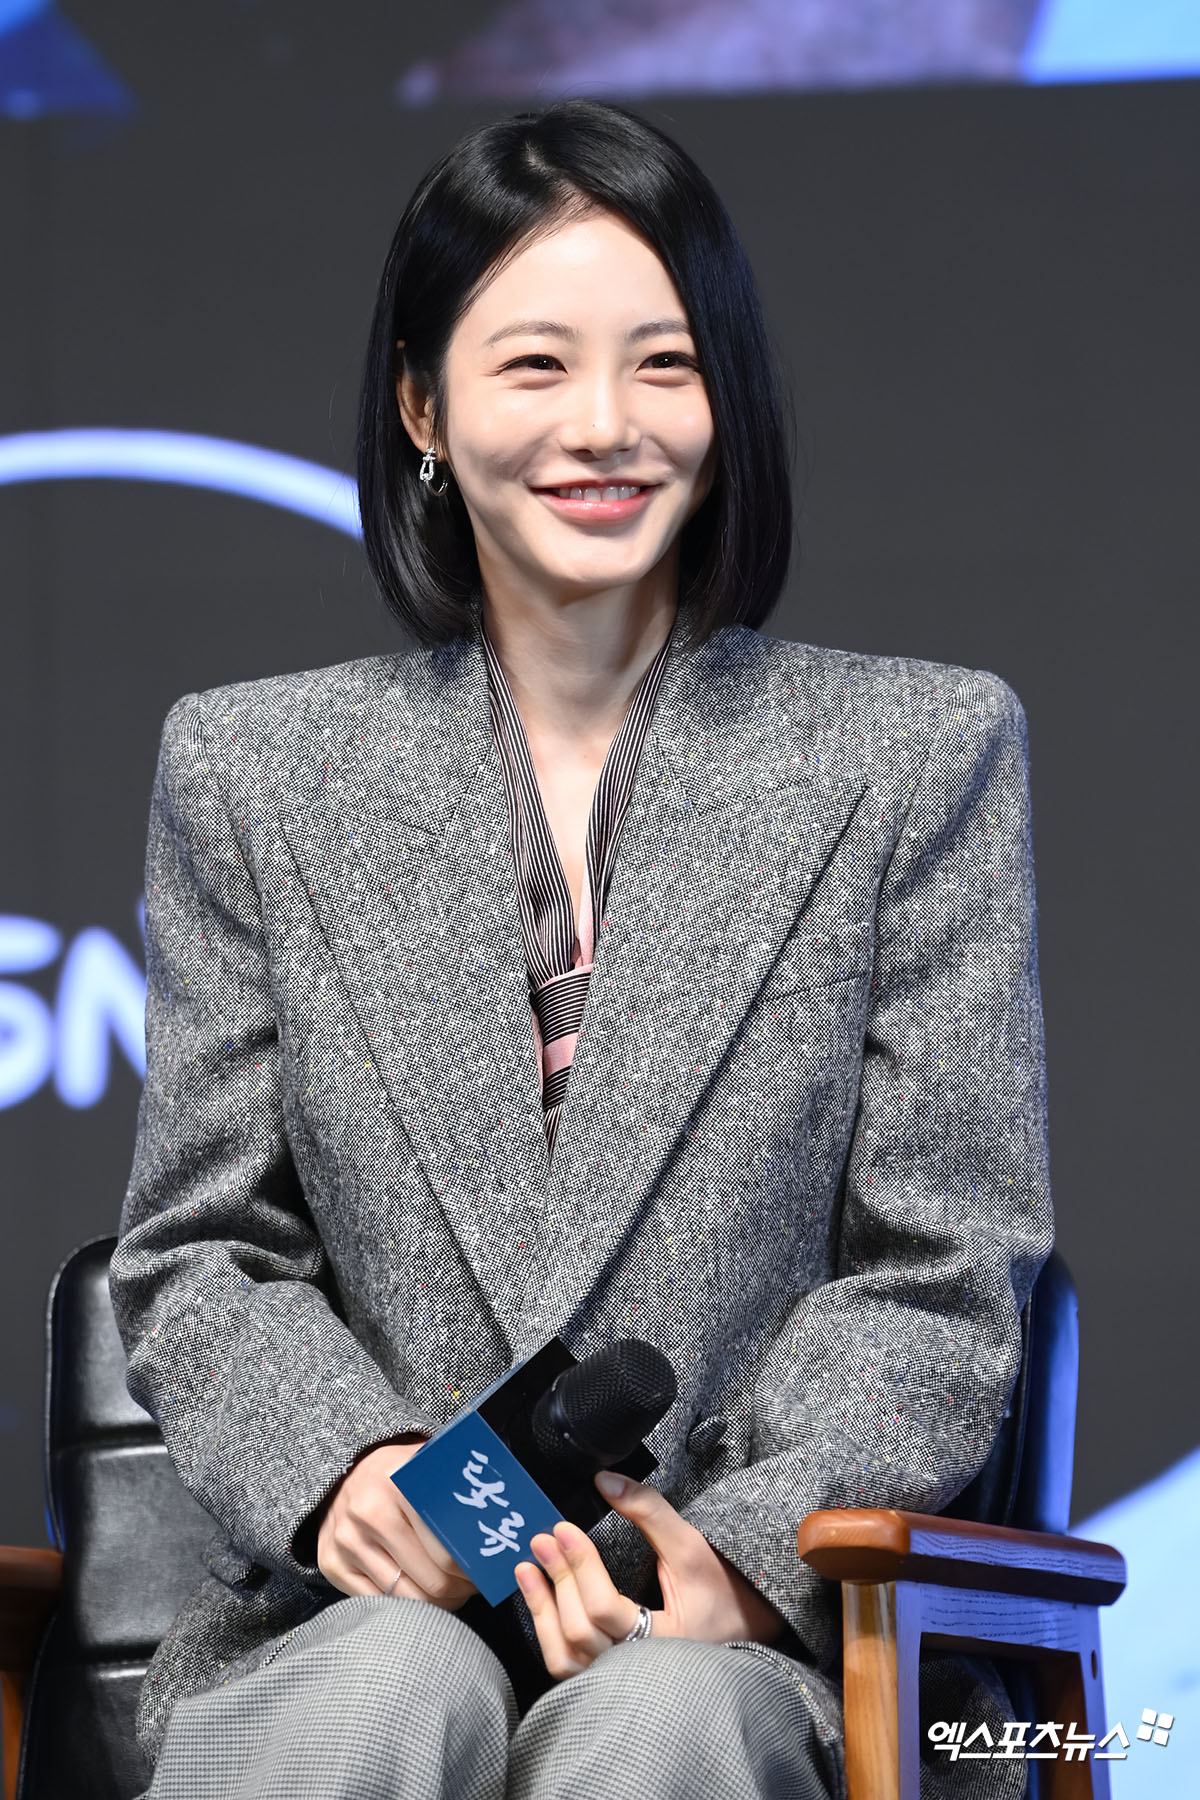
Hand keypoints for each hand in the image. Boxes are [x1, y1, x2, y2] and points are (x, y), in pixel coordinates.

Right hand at [316, 1437, 479, 1611]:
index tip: (486, 1573)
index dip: (473, 1569)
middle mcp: (369, 1513)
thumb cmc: (397, 1474)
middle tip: (472, 1587)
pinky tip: (420, 1595)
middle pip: (432, 1579)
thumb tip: (505, 1514)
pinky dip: (405, 1606)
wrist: (341, 1473)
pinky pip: (378, 1602)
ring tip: (452, 1594)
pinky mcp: (331, 1564)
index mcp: (400, 1483)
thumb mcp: (426, 1466)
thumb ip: (458, 1486)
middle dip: (459, 1590)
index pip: (448, 1549)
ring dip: (437, 1604)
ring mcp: (347, 1541)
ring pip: (407, 1598)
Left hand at [514, 1471, 787, 1679]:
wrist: (736, 1627)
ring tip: (527, 1569)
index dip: (581, 1566)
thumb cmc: (718, 1589)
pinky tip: (537, 1599)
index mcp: (667, 1641)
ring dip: (542, 1610)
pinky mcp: (607, 1678)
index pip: (608, 1610)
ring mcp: (620, 1680)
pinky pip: (568, 1665)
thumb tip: (604, 1480)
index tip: (563, 1529)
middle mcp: (640, 1670)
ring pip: (567, 1658)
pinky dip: (547, 1632)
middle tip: (541, 1539)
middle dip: (559, 1579)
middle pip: (582, 1631)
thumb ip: (649, 1511)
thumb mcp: (690, 1546)